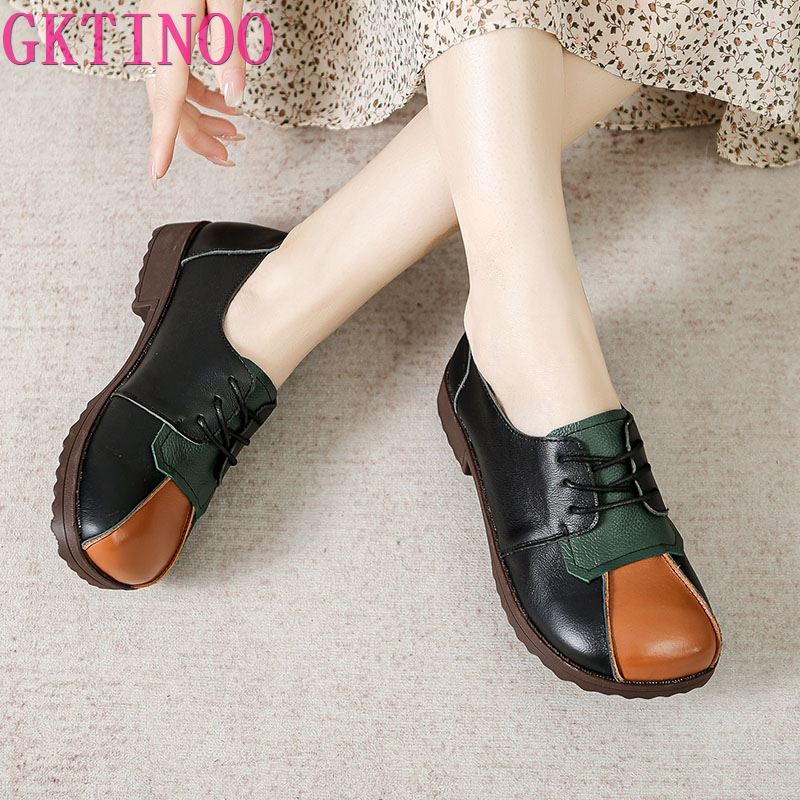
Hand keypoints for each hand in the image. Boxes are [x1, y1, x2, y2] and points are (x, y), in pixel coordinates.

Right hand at [141, 0, 245, 182]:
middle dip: (198, 139)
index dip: (162, 142)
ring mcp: (159, 39)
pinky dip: (201, 96)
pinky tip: (224, 104)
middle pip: (171, 106)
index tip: (157, 175)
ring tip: (236, 138)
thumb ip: (230, 49)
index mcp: (170, 38)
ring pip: (174, 95)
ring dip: (203, 120)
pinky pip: (178, 76)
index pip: (165, 103)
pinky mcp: (166, 33)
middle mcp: (157, 43)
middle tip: (229, 160)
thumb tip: (235, 99)